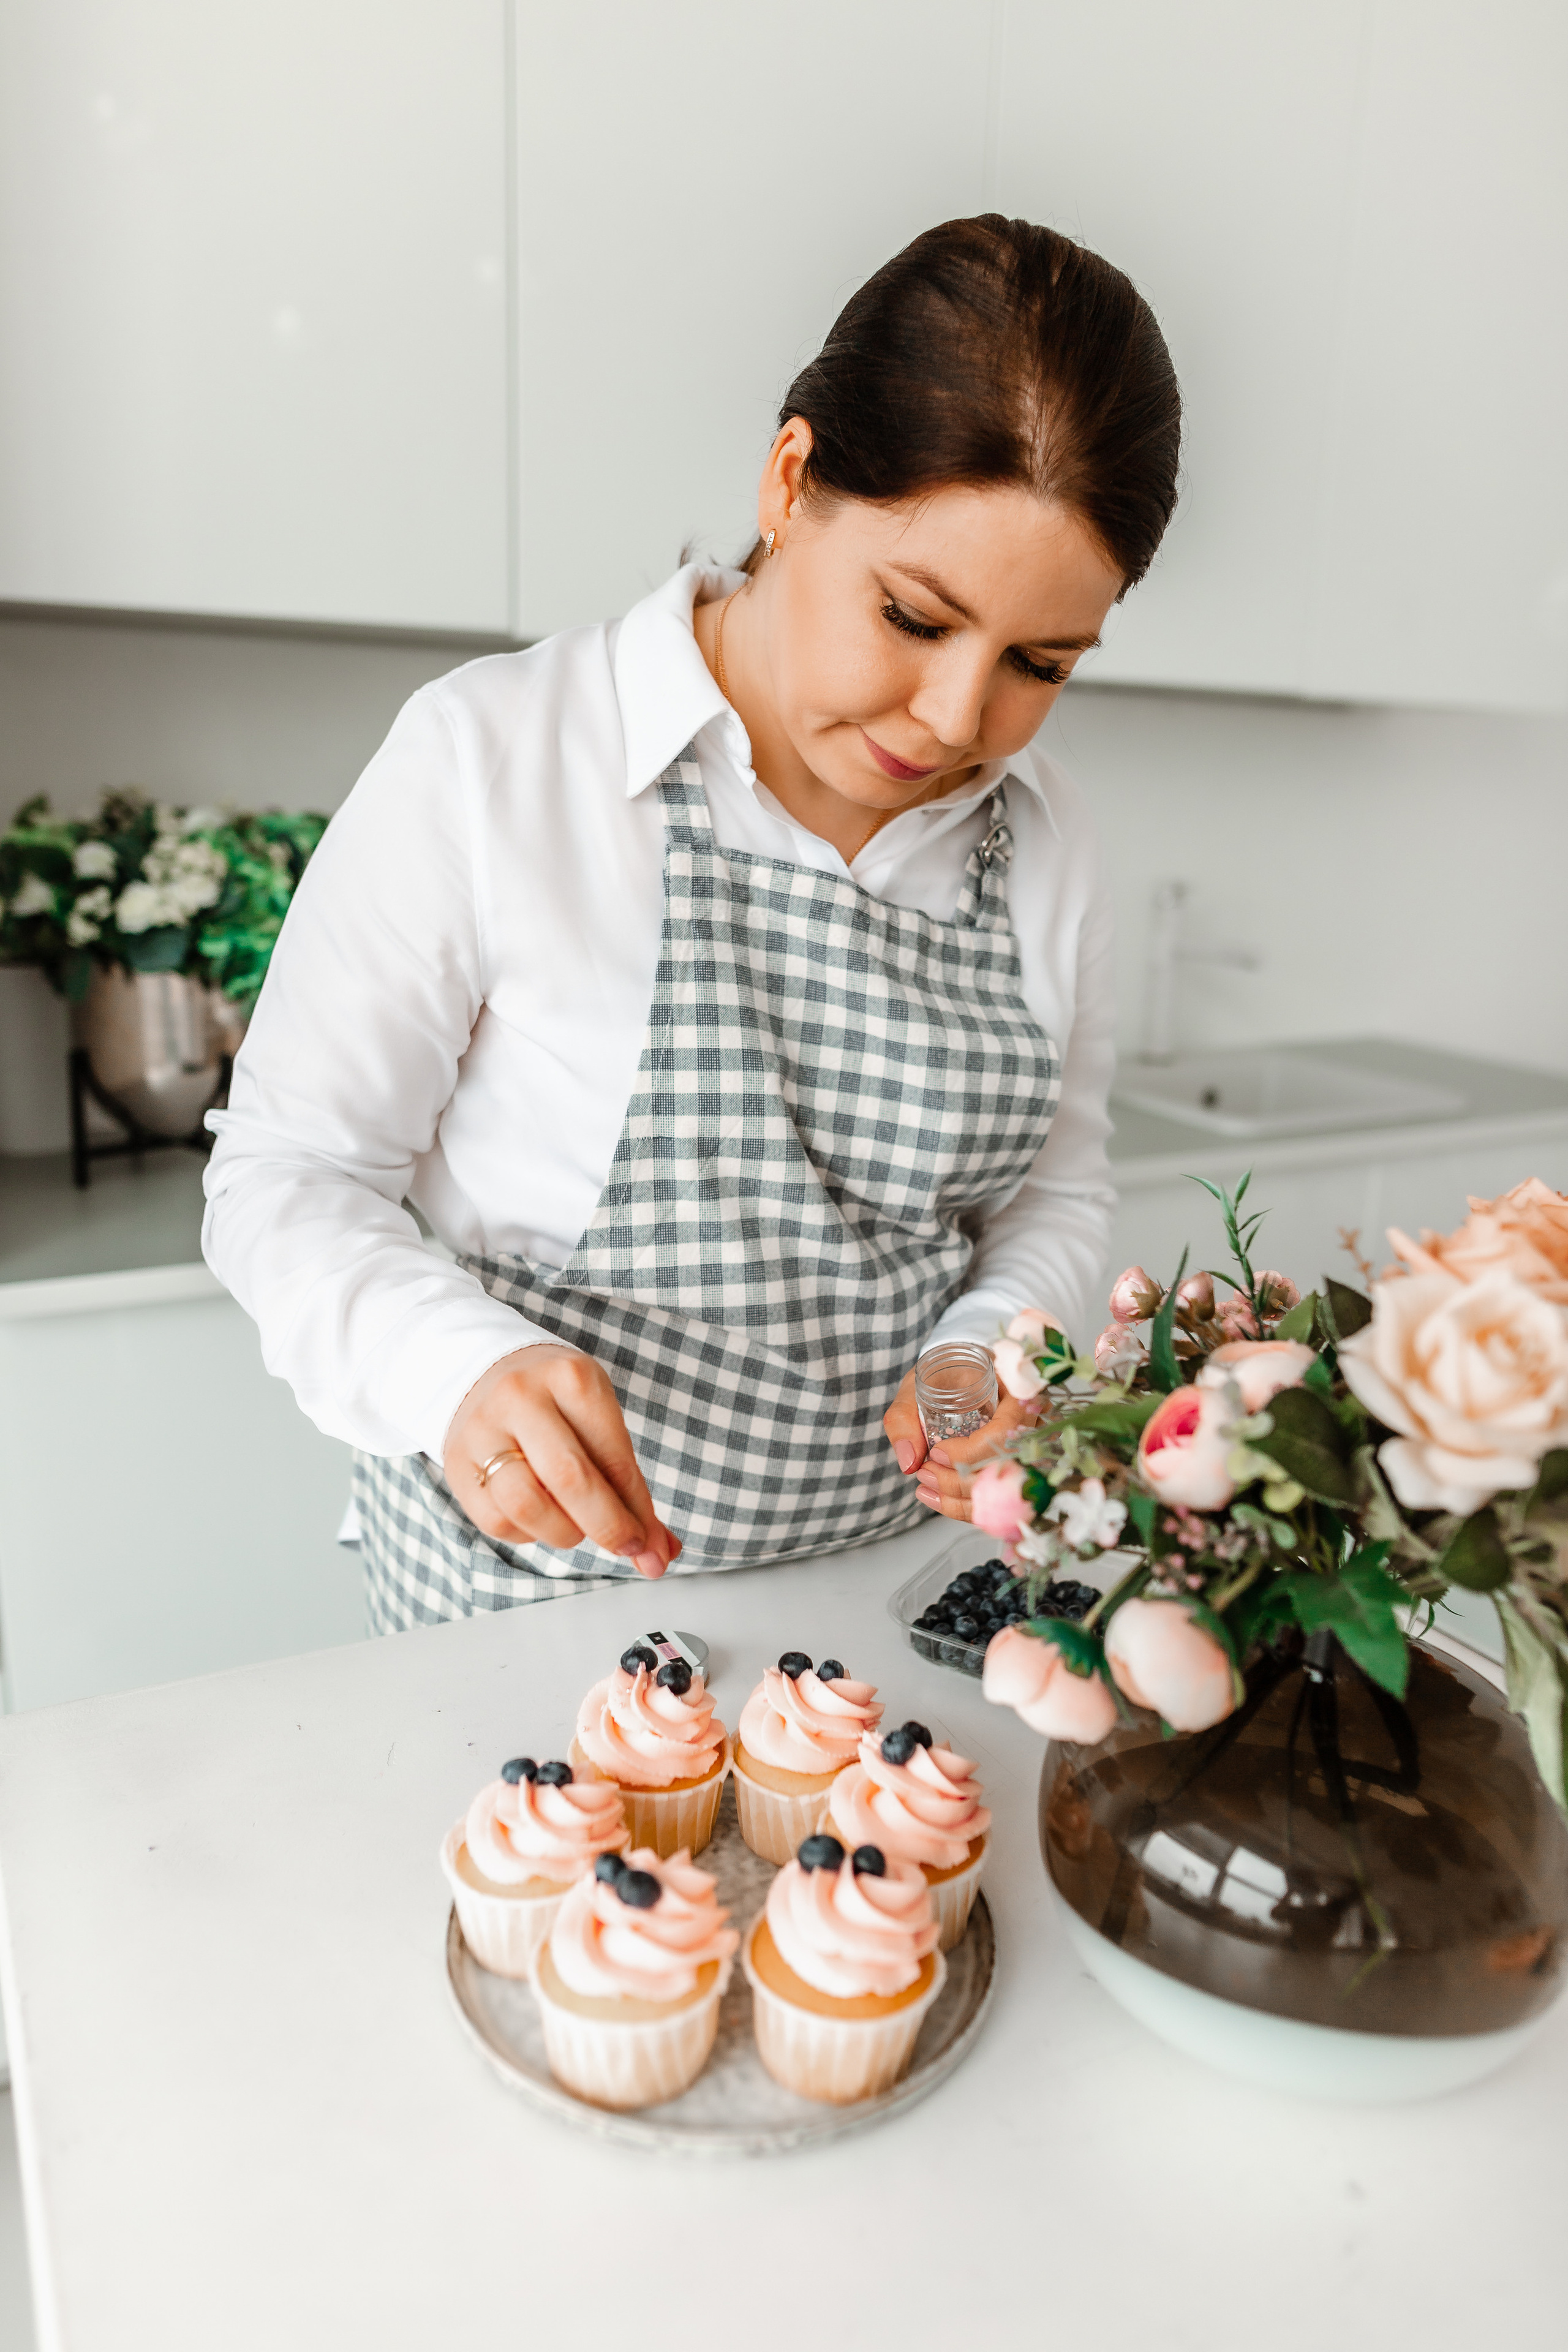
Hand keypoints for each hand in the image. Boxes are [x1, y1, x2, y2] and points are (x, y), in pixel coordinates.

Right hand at [444, 1346, 679, 1577]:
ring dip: (564, 1532)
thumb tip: (659, 1553)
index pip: (613, 1457)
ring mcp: (483, 1430)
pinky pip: (497, 1521)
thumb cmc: (555, 1405)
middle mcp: (521, 1397)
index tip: (653, 1547)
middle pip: (571, 1479)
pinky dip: (528, 1533)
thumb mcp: (597, 1420)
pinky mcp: (458, 1464)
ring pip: (527, 1505)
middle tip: (629, 1548)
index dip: (638, 1511)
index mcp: (569, 1378)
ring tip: (575, 1524)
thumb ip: (627, 1485)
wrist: (483, 1374)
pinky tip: (540, 1516)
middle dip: (609, 1526)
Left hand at [882, 1359, 1041, 1523]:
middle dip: (959, 1481)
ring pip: (1004, 1491)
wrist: (958, 1378)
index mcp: (1013, 1392)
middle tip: (924, 1474)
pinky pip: (999, 1499)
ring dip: (961, 1500)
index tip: (936, 1454)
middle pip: (1005, 1469)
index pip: (1004, 1433)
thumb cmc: (941, 1379)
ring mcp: (1029, 1450)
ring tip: (926, 1489)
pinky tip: (937, 1499)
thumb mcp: (916, 1388)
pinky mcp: (1018, 1470)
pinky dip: (966, 1507)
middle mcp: (1030, 1423)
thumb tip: (909, 1463)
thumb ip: (905, 1420)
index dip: (970, 1453)